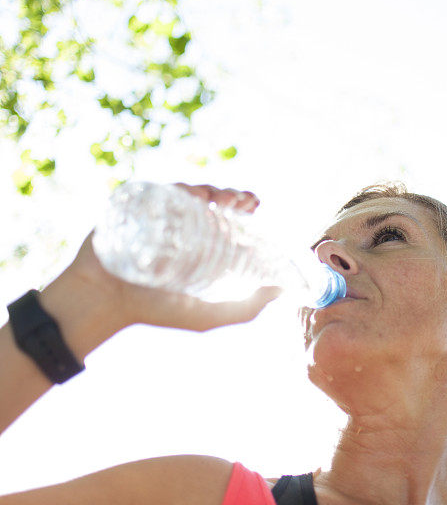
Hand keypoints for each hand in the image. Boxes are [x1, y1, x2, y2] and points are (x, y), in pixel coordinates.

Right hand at [62, 183, 281, 332]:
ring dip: (208, 189)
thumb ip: (246, 309)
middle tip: (242, 200)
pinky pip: (156, 191)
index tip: (255, 204)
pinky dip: (176, 189)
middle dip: (228, 194)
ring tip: (221, 198)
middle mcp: (178, 225)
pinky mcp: (132, 207)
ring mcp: (154, 214)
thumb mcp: (208, 316)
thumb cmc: (155, 311)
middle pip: (208, 200)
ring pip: (186, 192)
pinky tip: (192, 195)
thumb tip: (283, 292)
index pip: (224, 216)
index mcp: (196, 243)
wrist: (104, 305)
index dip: (241, 205)